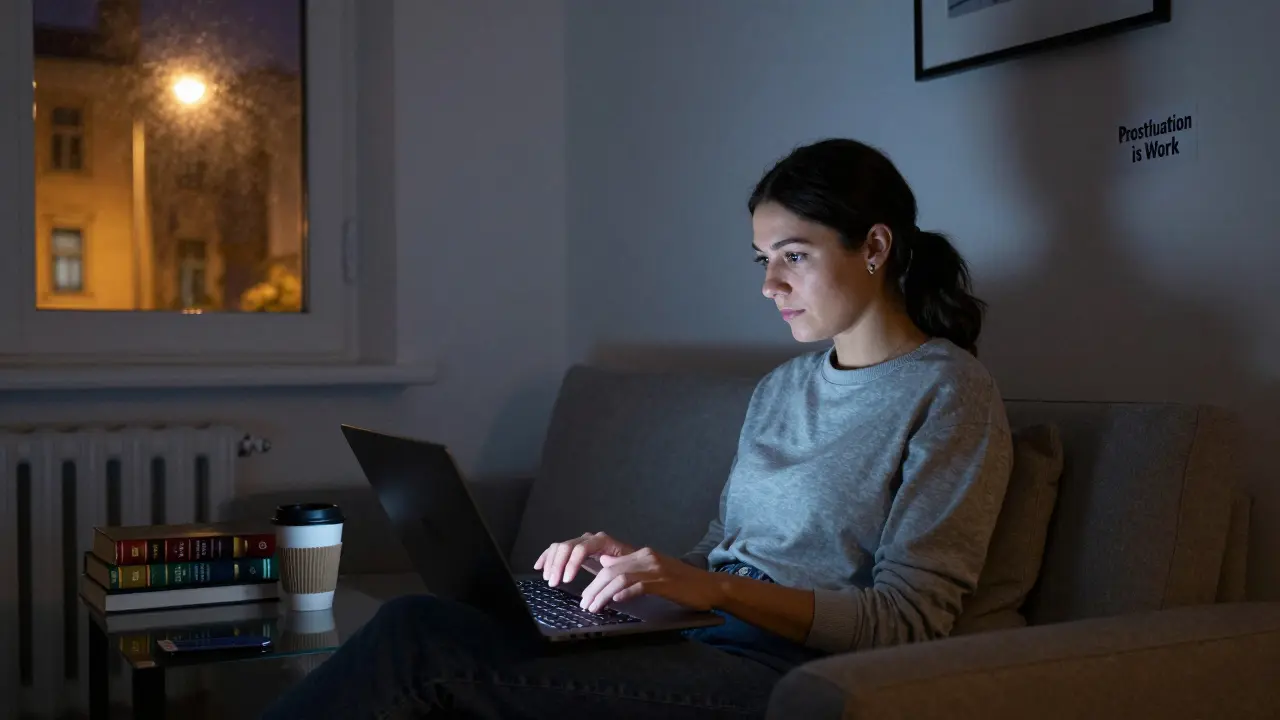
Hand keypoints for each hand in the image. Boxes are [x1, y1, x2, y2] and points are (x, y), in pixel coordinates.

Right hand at [533, 532, 635, 586]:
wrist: (633, 562)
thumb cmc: (630, 565)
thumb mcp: (627, 566)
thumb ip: (617, 564)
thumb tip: (604, 562)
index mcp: (601, 541)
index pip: (581, 548)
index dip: (572, 563)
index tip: (566, 580)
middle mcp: (588, 539)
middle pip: (567, 546)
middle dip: (558, 565)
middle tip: (553, 583)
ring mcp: (580, 543)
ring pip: (560, 547)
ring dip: (551, 563)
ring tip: (549, 579)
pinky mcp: (574, 550)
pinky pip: (557, 550)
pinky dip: (547, 557)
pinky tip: (539, 567)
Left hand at [578, 547, 722, 613]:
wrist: (710, 586)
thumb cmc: (681, 583)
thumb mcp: (652, 571)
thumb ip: (630, 567)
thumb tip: (604, 564)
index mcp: (642, 554)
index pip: (609, 563)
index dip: (593, 579)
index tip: (585, 594)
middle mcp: (646, 557)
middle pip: (611, 570)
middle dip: (594, 588)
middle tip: (585, 605)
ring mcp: (655, 569)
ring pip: (620, 578)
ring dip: (603, 594)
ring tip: (594, 608)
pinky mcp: (664, 582)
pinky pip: (639, 586)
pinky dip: (625, 593)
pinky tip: (616, 601)